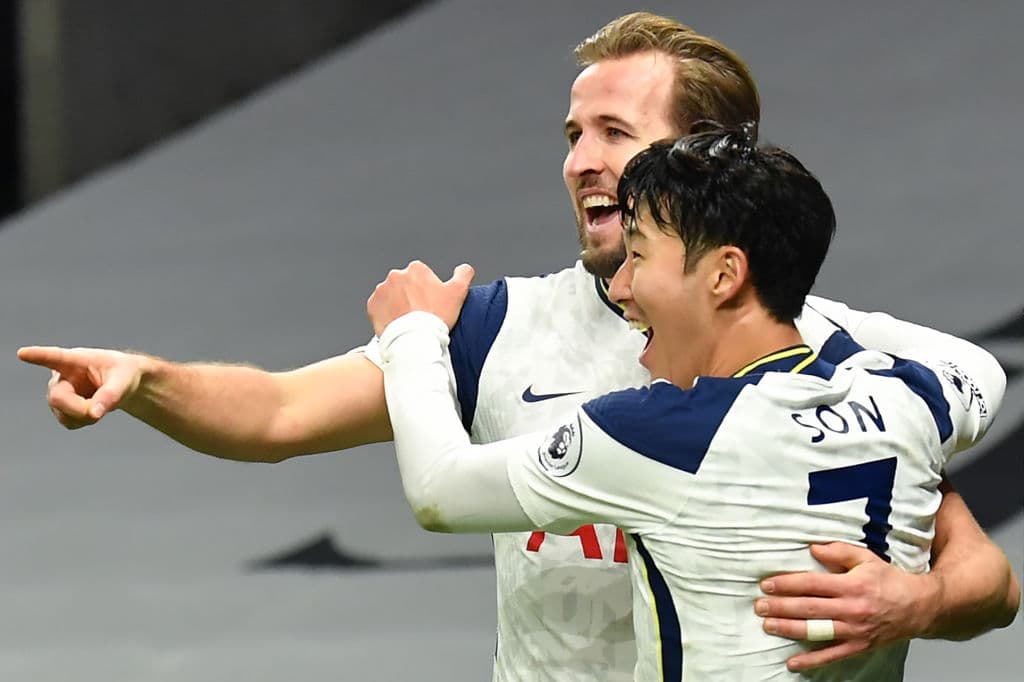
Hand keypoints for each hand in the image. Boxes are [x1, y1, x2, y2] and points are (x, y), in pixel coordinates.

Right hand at [18, 346, 144, 427]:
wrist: (123, 385)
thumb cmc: (123, 374)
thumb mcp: (124, 381)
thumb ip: (110, 395)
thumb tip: (93, 414)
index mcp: (75, 360)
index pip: (54, 357)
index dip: (37, 356)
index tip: (23, 353)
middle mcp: (61, 376)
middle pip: (57, 398)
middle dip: (78, 409)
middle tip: (98, 413)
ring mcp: (59, 393)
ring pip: (63, 413)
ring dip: (84, 416)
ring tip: (100, 405)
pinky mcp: (61, 408)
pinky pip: (68, 422)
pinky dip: (84, 421)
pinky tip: (93, 411)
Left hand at [367, 261, 474, 335]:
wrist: (415, 340)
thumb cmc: (436, 317)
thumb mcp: (458, 293)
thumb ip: (463, 274)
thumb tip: (464, 268)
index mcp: (416, 270)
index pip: (422, 276)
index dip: (428, 289)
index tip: (431, 303)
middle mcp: (396, 276)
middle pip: (406, 284)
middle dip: (411, 295)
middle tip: (420, 313)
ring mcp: (382, 291)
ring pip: (392, 296)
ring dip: (398, 304)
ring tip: (409, 321)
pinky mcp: (373, 306)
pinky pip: (379, 308)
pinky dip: (386, 314)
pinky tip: (398, 324)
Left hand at [755, 542, 938, 671]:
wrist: (919, 607)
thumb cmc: (888, 580)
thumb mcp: (866, 558)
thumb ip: (838, 552)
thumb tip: (812, 549)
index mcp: (851, 585)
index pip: (811, 584)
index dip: (787, 584)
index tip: (767, 584)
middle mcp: (851, 609)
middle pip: (809, 608)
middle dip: (781, 607)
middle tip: (760, 605)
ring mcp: (854, 630)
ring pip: (816, 631)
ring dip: (789, 629)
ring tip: (768, 625)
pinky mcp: (858, 646)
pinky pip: (831, 655)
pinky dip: (811, 661)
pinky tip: (792, 662)